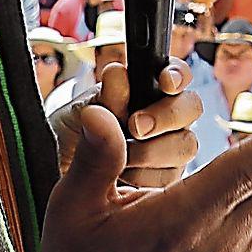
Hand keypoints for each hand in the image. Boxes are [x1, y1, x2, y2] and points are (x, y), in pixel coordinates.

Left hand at [84, 58, 203, 188]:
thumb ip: (104, 98)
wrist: (59, 176)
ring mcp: (170, 147)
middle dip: (167, 116)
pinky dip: (146, 179)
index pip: (176, 74)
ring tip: (117, 161)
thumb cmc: (74, 134)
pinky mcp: (167, 178)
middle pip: (191, 107)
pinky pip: (172, 177)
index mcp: (147, 89)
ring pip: (185, 145)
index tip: (166, 82)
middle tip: (136, 127)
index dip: (177, 75)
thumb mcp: (80, 114)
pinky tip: (122, 179)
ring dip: (152, 152)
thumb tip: (117, 73)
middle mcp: (165, 116)